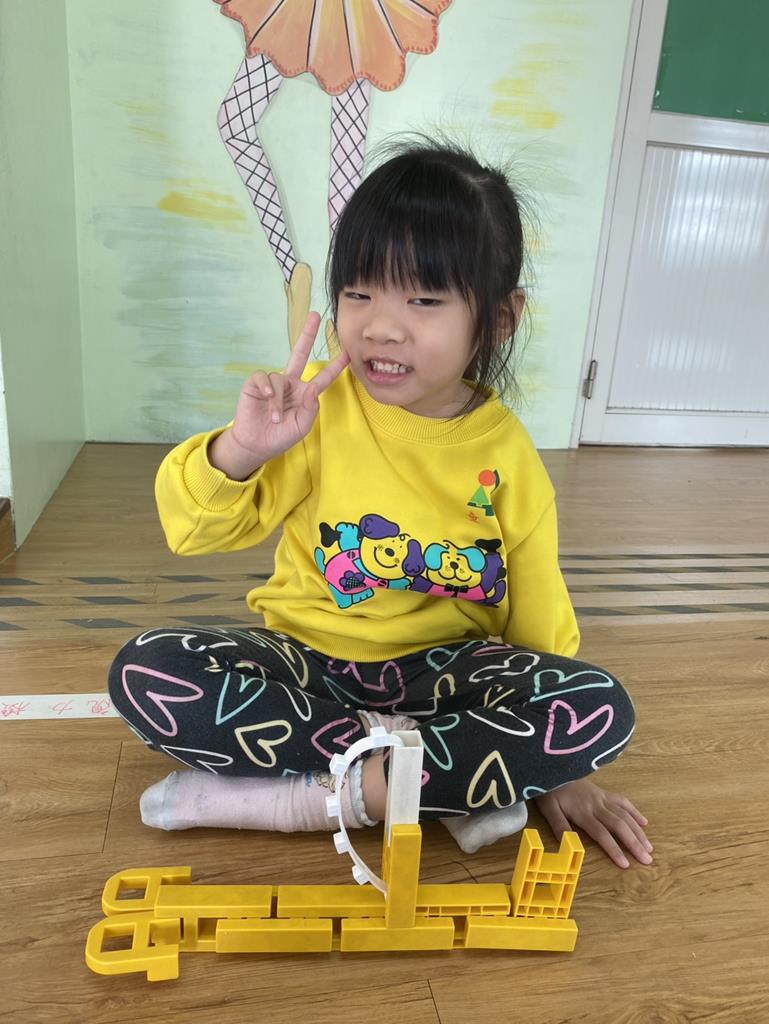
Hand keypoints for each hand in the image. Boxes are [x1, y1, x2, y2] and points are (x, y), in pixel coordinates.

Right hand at [226, 312, 349, 468]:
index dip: (336, 367)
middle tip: (316, 316)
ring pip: (280, 378)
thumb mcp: (302, 426)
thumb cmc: (281, 436)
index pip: (323, 378)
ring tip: (276, 418)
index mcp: (305, 394)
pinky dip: (266, 389)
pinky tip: (266, 399)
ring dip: (278, 402)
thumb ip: (311, 409)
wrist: (256, 444)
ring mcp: (274, 382)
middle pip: (300, 353)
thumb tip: (312, 388)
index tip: (348, 354)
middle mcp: (291, 383)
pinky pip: (264, 377)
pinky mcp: (256, 384)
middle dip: (308, 335)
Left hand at [535, 778, 652, 868]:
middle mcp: (596, 805)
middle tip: (647, 860)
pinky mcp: (604, 792)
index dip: (614, 849)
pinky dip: (634, 812)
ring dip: (638, 831)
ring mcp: (602, 797)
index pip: (602, 834)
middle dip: (634, 843)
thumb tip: (569, 845)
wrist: (554, 767)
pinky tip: (644, 823)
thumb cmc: (549, 791)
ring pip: (624, 815)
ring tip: (649, 847)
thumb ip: (559, 825)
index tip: (626, 864)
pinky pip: (622, 801)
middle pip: (619, 825)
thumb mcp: (548, 809)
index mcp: (582, 812)